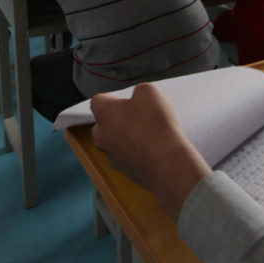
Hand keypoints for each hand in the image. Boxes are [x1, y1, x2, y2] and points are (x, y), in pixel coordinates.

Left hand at [90, 84, 210, 219]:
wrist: (165, 162)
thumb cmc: (155, 124)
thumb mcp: (149, 92)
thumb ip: (138, 91)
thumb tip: (137, 98)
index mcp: (103, 113)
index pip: (98, 101)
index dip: (112, 98)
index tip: (126, 101)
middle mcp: (101, 136)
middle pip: (104, 124)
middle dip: (118, 120)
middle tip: (139, 117)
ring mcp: (111, 156)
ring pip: (114, 142)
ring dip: (126, 138)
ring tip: (149, 135)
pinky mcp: (123, 171)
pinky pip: (126, 158)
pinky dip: (136, 154)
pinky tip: (152, 150)